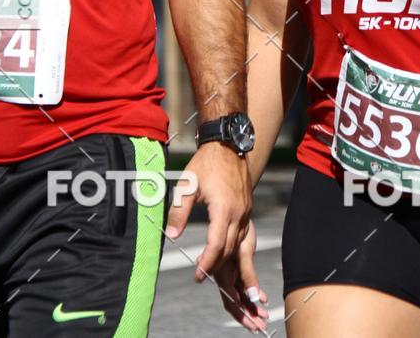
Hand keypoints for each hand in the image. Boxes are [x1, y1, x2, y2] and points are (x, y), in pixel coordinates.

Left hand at [166, 142, 251, 281]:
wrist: (228, 145)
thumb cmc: (207, 163)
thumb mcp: (187, 185)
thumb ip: (179, 212)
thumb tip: (172, 235)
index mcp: (224, 208)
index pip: (216, 244)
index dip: (207, 263)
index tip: (198, 274)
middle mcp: (239, 213)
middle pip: (229, 249)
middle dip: (216, 266)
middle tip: (202, 275)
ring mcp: (246, 211)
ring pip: (238, 244)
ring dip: (226, 259)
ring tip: (211, 268)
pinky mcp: (247, 209)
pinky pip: (243, 235)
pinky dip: (233, 247)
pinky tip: (224, 251)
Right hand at [215, 221, 268, 332]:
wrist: (227, 190)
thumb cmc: (234, 217)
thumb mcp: (244, 245)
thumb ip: (247, 269)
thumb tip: (253, 295)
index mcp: (220, 265)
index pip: (228, 294)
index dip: (238, 310)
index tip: (249, 323)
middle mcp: (222, 266)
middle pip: (232, 297)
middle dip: (244, 314)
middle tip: (257, 328)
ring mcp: (227, 263)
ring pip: (237, 290)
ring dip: (249, 306)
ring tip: (262, 320)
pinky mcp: (234, 258)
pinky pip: (241, 279)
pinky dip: (251, 291)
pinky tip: (262, 299)